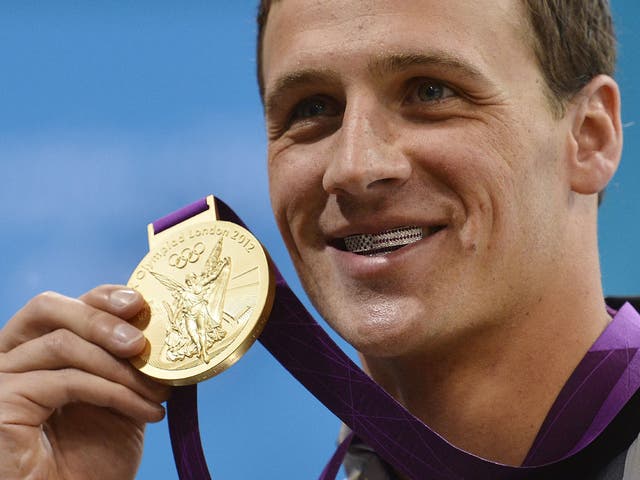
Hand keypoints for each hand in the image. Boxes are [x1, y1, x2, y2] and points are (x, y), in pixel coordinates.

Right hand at [0, 285, 169, 479]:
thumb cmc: (94, 458)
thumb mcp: (120, 397)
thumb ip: (128, 361)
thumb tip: (167, 328)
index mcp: (37, 350)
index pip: (63, 305)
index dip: (101, 297)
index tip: (140, 304)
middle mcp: (11, 358)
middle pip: (48, 309)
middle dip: (102, 318)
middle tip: (141, 343)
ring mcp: (2, 380)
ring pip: (62, 344)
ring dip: (120, 367)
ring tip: (158, 392)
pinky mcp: (2, 404)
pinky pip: (67, 381)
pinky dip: (115, 392)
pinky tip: (146, 411)